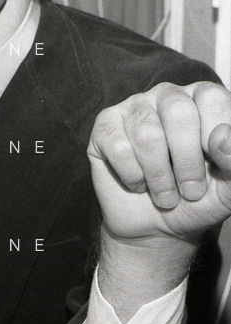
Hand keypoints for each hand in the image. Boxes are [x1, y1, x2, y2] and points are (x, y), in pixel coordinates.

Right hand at [88, 81, 230, 243]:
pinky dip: (133, 176)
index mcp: (204, 101)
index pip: (213, 99)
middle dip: (187, 162)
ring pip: (147, 134)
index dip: (215, 138)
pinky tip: (138, 183)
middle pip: (178, 111)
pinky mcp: (105, 126)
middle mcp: (168, 96)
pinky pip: (118, 147)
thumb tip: (225, 136)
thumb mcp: (230, 188)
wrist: (157, 226)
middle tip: (191, 190)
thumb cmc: (198, 199)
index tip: (217, 166)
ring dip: (160, 178)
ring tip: (166, 195)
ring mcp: (133, 108)